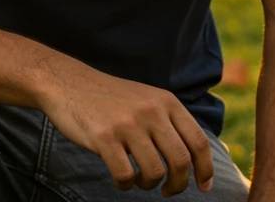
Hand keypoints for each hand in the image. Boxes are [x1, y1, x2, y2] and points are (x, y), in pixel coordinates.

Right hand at [38, 60, 214, 196]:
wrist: (69, 82)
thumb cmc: (110, 99)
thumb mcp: (147, 99)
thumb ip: (169, 121)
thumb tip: (195, 157)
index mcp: (166, 102)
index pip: (198, 141)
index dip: (205, 169)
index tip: (204, 186)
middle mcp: (151, 111)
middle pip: (180, 161)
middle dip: (179, 185)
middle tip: (169, 191)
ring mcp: (127, 124)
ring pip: (155, 172)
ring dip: (149, 185)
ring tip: (140, 180)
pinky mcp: (104, 137)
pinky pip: (125, 176)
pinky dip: (126, 184)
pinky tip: (121, 178)